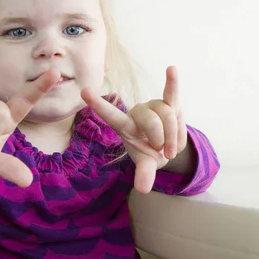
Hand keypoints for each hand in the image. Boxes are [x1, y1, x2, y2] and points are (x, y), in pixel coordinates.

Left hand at [81, 66, 185, 193]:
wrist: (167, 146)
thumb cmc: (150, 153)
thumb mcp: (146, 164)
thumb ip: (144, 174)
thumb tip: (143, 189)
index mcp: (126, 126)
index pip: (111, 115)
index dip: (99, 105)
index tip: (84, 91)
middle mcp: (137, 112)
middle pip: (152, 121)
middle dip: (162, 140)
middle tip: (164, 152)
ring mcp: (153, 106)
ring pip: (168, 115)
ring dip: (174, 135)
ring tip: (171, 147)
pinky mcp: (170, 103)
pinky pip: (172, 92)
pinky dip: (173, 82)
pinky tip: (171, 68)